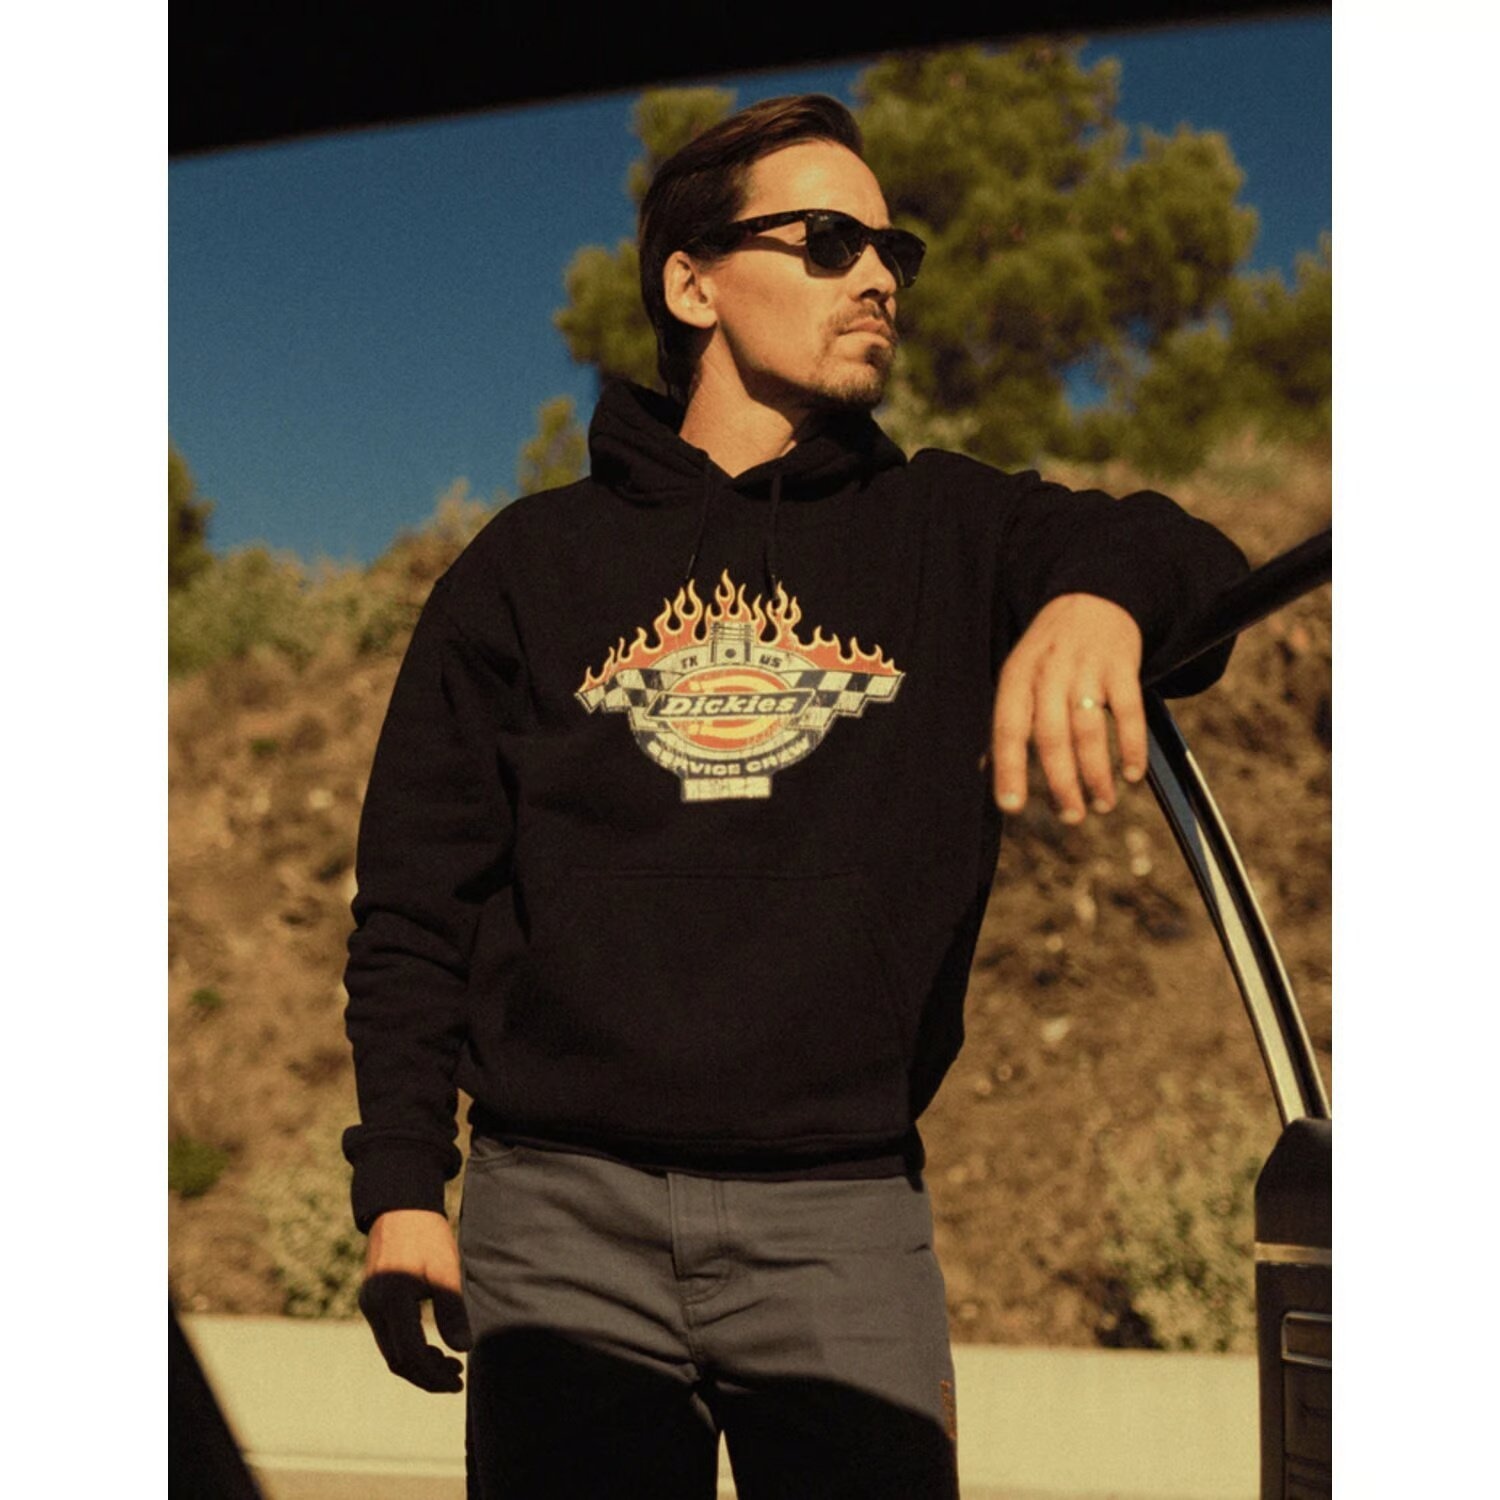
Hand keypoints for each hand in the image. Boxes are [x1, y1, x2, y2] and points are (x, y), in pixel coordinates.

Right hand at [359, 1209, 472, 1392]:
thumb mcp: (445, 1269)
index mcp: (391, 1300)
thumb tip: (464, 1349)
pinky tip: (432, 1347)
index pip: (410, 1355)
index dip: (434, 1375)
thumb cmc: (427, 1235)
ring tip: (449, 1365)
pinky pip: (388, 1336)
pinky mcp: (372, 1299)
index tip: (457, 1381)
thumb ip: (452, 1310)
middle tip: (456, 1380)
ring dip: (418, 1364)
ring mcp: (369, 1304)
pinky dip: (409, 1348)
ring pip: (391, 1351)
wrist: (400, 1207)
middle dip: (426, 1376)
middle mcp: (374, 1307)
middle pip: (397, 1360)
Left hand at [990, 593, 1147, 821]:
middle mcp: (1048, 672)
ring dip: (1097, 773)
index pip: (1008, 728)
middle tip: (1071, 816)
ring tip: (1103, 804)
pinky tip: (1132, 773)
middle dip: (1061, 783)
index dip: (1008, 768)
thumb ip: (1006, 721)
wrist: (1092, 597)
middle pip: (1051, 735)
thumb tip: (983, 771)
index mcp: (1017, 678)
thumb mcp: (1019, 676)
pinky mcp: (1122, 666)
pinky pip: (1129, 711)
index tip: (1011, 806)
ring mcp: (1087, 667)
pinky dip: (1132, 746)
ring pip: (1089, 728)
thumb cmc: (1049, 650)